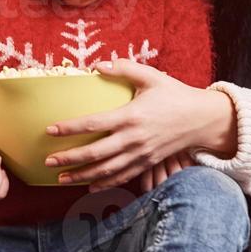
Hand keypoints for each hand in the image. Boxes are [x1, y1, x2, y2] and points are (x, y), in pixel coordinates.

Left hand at [43, 60, 235, 188]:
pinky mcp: (148, 163)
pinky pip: (123, 176)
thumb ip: (124, 68)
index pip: (93, 123)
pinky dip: (105, 183)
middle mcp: (133, 138)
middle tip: (48, 161)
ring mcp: (141, 154)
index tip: (50, 129)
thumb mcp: (152, 77)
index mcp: (131, 115)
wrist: (202, 119)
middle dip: (69, 159)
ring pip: (106, 170)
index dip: (70, 128)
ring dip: (82, 175)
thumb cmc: (175, 95)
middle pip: (95, 153)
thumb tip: (98, 65)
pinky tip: (89, 186)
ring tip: (61, 179)